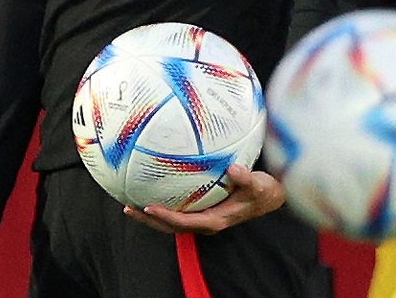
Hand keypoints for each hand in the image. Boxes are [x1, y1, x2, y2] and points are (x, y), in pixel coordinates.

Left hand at [122, 164, 284, 234]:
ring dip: (151, 215)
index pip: (184, 222)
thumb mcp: (258, 185)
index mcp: (215, 220)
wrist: (268, 197)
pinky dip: (162, 204)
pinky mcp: (201, 210)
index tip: (149, 207)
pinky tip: (149, 190)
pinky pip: (177, 210)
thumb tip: (234, 168)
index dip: (166, 216)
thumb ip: (246, 179)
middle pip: (170, 226)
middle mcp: (204, 222)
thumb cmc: (262, 191)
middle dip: (149, 220)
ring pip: (171, 221)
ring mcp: (202, 217)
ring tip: (129, 204)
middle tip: (128, 208)